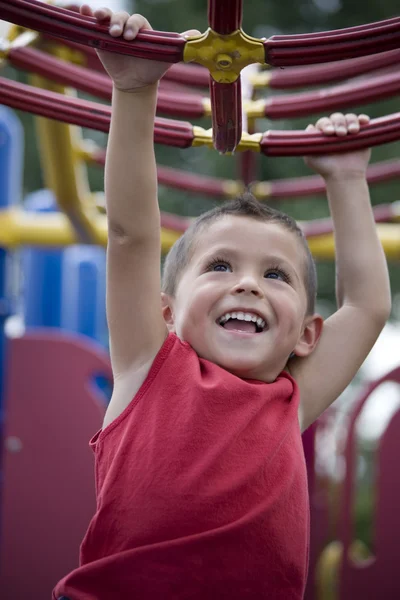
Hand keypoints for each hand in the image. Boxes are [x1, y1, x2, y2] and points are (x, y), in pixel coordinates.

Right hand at [80, 5, 199, 91]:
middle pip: (120, 16)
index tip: (131, 38)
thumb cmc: (152, 68)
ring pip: (106, 17)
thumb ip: (179, 46)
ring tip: (98, 20)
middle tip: (117, 34)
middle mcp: (127, 25)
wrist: (136, 82)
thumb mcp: (167, 57)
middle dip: (118, 23)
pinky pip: (93, 24)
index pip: (137, 20)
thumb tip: (196, 35)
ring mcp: (112, 30)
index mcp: (142, 27)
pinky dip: (87, 15)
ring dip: (102, 15)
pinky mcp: (100, 37)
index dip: (134, 26)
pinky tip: (83, 11)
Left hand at [304, 113, 370, 179]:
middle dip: (339, 123)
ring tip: (352, 132)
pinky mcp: (362, 134)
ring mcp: (349, 131)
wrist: (344, 176)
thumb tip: (310, 126)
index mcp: (324, 134)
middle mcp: (336, 131)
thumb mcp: (311, 158)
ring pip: (350, 117)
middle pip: (337, 117)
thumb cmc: (326, 168)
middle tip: (341, 134)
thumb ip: (307, 143)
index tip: (329, 133)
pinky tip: (363, 121)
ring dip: (351, 121)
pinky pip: (363, 122)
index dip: (326, 124)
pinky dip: (363, 119)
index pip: (324, 122)